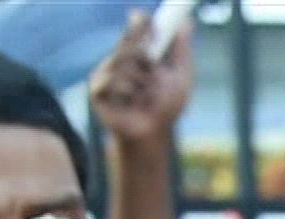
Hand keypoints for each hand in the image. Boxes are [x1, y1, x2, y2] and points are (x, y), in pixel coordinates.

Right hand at [89, 10, 193, 143]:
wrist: (153, 133)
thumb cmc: (166, 107)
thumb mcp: (180, 77)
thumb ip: (182, 51)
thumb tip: (187, 22)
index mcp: (139, 52)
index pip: (135, 28)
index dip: (140, 22)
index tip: (145, 18)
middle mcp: (120, 58)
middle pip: (127, 41)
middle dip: (143, 53)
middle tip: (152, 61)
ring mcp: (107, 72)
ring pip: (122, 61)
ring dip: (142, 81)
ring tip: (145, 97)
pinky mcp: (97, 88)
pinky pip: (113, 80)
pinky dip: (129, 92)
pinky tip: (132, 103)